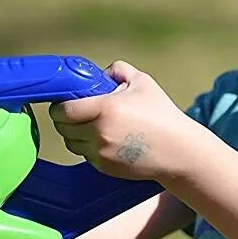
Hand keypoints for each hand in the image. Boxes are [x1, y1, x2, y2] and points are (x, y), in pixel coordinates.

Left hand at [49, 60, 186, 180]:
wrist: (178, 151)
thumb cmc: (161, 114)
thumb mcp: (142, 82)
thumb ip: (117, 70)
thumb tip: (98, 73)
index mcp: (105, 108)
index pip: (64, 110)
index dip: (59, 106)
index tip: (64, 101)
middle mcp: (99, 132)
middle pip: (63, 128)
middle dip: (65, 119)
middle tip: (75, 112)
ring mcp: (100, 153)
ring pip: (71, 143)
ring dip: (75, 134)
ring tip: (91, 125)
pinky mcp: (104, 168)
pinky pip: (84, 155)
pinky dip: (88, 147)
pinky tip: (105, 139)